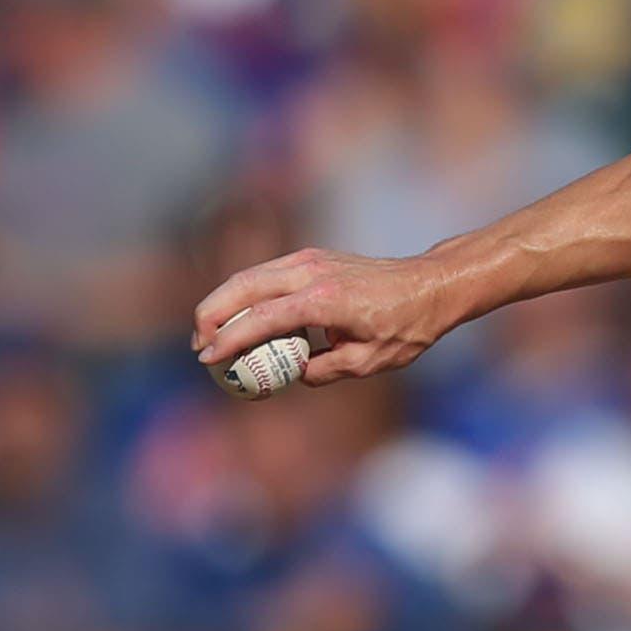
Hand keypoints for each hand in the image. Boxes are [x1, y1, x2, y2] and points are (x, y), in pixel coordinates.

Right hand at [191, 247, 462, 386]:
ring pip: (249, 275)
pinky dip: (244, 293)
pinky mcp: (311, 257)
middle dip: (211, 315)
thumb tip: (292, 374)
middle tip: (199, 346)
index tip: (209, 359)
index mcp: (325, 300)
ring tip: (210, 334)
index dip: (231, 339)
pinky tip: (238, 317)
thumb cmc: (406, 326)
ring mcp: (310, 259)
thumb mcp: (369, 362)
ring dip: (223, 301)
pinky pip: (266, 274)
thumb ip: (325, 370)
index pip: (262, 318)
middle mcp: (312, 272)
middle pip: (242, 287)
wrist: (430, 284)